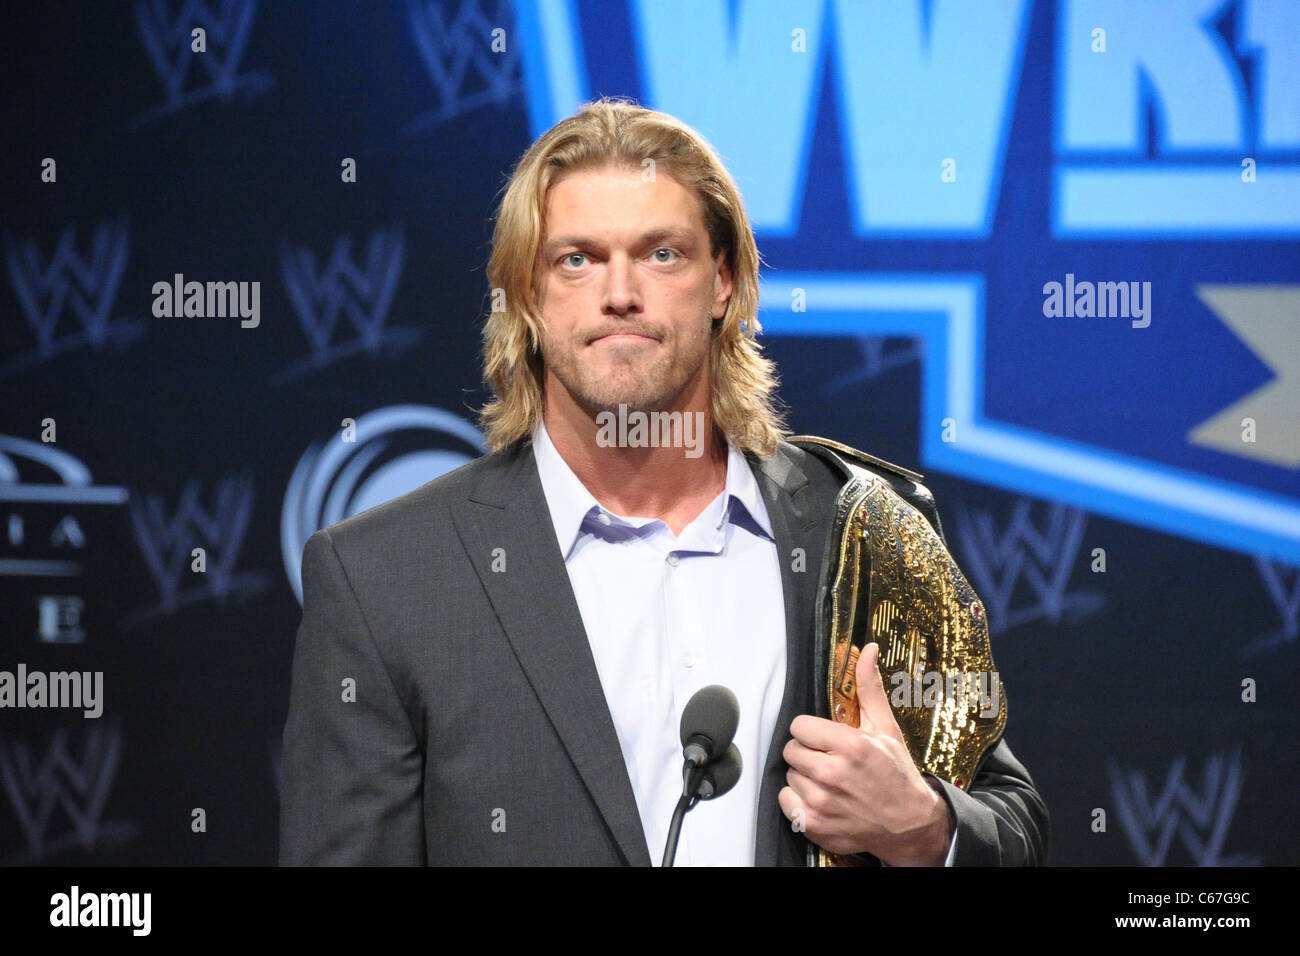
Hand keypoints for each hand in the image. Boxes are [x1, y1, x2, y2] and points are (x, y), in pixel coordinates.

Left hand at [778, 642, 955, 865]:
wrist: (909, 824)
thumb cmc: (897, 774)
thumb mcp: (885, 728)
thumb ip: (869, 688)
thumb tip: (867, 650)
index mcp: (850, 746)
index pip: (799, 726)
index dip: (811, 731)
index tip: (824, 738)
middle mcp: (833, 774)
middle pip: (791, 750)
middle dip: (807, 752)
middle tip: (828, 759)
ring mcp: (822, 802)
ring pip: (789, 775)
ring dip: (804, 776)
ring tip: (828, 780)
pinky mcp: (814, 825)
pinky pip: (785, 800)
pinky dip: (798, 799)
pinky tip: (820, 797)